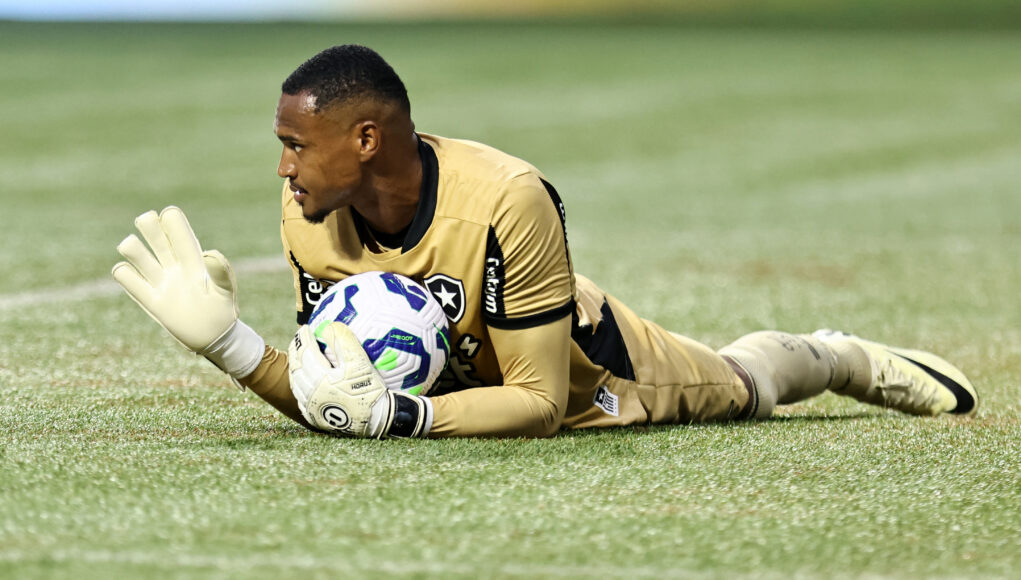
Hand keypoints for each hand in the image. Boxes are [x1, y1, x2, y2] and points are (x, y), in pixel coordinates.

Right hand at [112, 206, 262, 377]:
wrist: (215, 337)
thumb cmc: (224, 311)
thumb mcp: (226, 291)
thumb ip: (221, 273)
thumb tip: (209, 254)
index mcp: (194, 261)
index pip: (179, 233)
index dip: (172, 221)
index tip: (168, 216)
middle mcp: (175, 268)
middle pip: (156, 238)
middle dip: (148, 224)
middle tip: (145, 219)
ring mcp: (162, 283)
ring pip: (139, 255)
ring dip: (132, 247)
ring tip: (129, 245)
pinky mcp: (152, 301)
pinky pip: (129, 280)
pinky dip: (123, 273)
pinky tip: (126, 272)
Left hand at [288, 323, 430, 437]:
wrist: (376, 420)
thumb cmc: (371, 390)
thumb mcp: (361, 363)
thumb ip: (345, 342)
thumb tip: (330, 327)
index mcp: (321, 380)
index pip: (305, 353)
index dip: (303, 338)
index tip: (305, 328)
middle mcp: (311, 395)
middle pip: (296, 367)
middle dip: (295, 350)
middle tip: (300, 339)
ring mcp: (310, 407)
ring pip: (295, 382)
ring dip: (295, 366)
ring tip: (300, 355)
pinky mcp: (313, 416)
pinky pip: (299, 396)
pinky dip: (299, 382)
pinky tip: (305, 376)